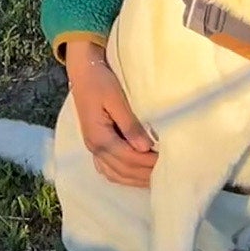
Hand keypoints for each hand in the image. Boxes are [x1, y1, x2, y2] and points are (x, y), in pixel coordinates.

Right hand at [64, 39, 156, 185]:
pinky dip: (123, 176)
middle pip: (122, 170)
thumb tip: (144, 148)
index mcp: (99, 137)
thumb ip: (129, 124)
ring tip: (154, 178)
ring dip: (135, 178)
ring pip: (115, 174)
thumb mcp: (115, 99)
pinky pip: (108, 169)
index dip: (147, 162)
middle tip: (166, 172)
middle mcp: (94, 147)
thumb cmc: (100, 81)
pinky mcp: (95, 144)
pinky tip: (135, 176)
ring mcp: (93, 148)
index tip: (166, 161)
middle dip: (144, 174)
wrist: (83, 72)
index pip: (127, 158)